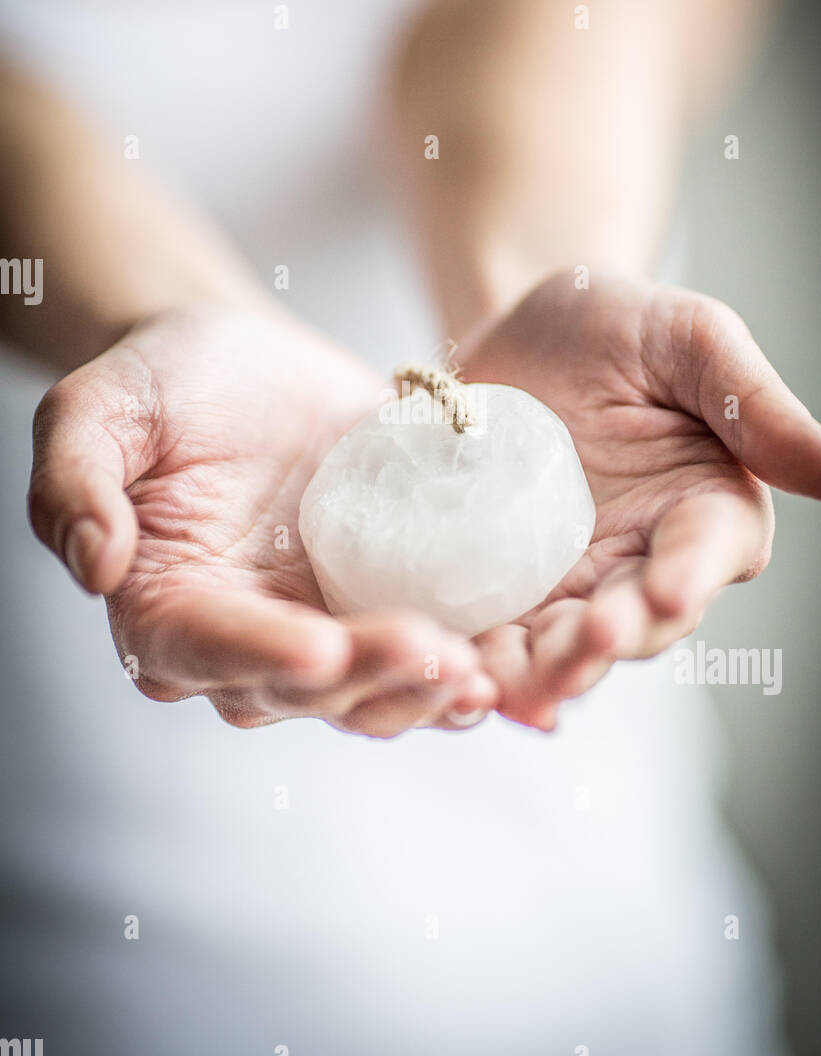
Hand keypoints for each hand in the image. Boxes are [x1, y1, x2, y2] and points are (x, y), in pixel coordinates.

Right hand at [28, 305, 496, 736]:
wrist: (246, 363)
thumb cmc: (162, 381)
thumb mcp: (97, 407)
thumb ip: (75, 481)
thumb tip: (94, 566)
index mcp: (164, 604)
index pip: (203, 648)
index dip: (260, 653)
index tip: (319, 646)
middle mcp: (242, 636)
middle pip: (299, 687)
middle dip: (365, 676)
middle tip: (431, 652)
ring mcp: (318, 626)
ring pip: (366, 692)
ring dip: (420, 692)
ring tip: (477, 674)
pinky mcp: (381, 604)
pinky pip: (420, 654)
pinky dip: (461, 670)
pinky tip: (509, 672)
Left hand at [462, 273, 820, 728]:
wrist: (511, 332)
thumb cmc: (614, 323)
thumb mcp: (688, 339)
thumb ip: (755, 405)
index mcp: (707, 505)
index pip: (710, 552)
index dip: (691, 576)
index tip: (667, 592)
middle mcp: (646, 557)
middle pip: (641, 619)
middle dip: (613, 639)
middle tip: (583, 643)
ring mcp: (573, 581)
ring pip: (567, 646)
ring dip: (545, 669)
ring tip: (513, 679)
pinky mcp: (510, 588)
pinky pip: (501, 636)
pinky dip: (485, 662)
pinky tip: (462, 678)